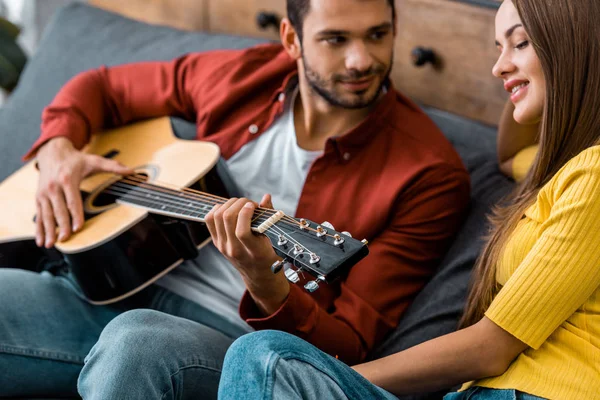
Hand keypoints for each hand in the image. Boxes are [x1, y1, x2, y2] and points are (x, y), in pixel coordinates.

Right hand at [35, 137, 132, 247]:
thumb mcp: (94, 160)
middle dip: (61, 226)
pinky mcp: (38, 198)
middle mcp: (53, 187)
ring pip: (46, 214)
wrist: (52, 152)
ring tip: (50, 244)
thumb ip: (113, 166)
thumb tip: (131, 171)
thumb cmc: (76, 160)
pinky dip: (38, 229)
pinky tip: (40, 240)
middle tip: (65, 239)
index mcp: (67, 179)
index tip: (77, 228)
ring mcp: (44, 193)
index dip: (75, 215)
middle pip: (58, 210)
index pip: (72, 200)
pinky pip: (38, 215)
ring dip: (48, 230)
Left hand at [205, 194, 289, 314]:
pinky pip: (209, 220)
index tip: (254, 206)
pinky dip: (218, 209)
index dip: (246, 213)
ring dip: (229, 204)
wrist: (258, 274)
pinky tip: (229, 208)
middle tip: (249, 203)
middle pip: (227, 219)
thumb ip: (269, 217)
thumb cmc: (270, 256)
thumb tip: (266, 197)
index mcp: (253, 252)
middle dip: (239, 203)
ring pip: (217, 216)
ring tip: (241, 205)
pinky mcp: (217, 242)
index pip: (242, 232)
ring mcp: (223, 246)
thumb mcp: (275, 240)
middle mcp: (235, 250)